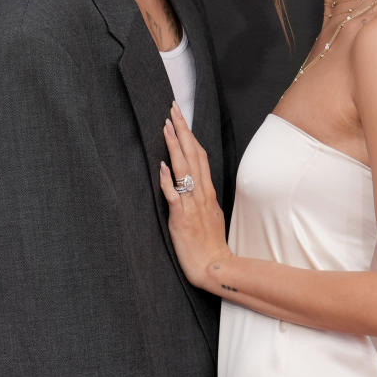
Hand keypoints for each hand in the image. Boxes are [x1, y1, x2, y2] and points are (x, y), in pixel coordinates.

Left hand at [158, 102, 231, 288]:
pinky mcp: (182, 219)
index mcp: (207, 191)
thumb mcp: (210, 213)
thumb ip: (201, 195)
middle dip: (182, 131)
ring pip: (185, 170)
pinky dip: (168, 180)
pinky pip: (174, 197)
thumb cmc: (209, 243)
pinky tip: (162, 166)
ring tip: (165, 127)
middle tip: (173, 109)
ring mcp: (192, 205)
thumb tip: (191, 181)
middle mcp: (201, 194)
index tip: (180, 117)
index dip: (189, 135)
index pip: (199, 155)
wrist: (214, 267)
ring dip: (175, 147)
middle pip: (193, 155)